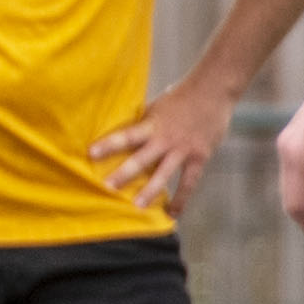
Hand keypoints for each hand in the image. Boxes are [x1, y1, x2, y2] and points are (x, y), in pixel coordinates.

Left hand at [92, 76, 233, 213]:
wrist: (213, 91)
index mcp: (151, 124)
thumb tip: (121, 136)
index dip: (109, 144)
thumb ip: (142, 124)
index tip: (90, 153)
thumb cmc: (180, 98)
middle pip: (141, 158)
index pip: (126, 135)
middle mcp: (165, 139)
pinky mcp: (199, 157)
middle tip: (107, 187)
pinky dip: (181, 199)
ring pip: (163, 174)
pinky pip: (189, 182)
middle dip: (124, 173)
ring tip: (137, 206)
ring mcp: (183, 149)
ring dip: (150, 191)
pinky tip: (172, 212)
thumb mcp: (156, 107)